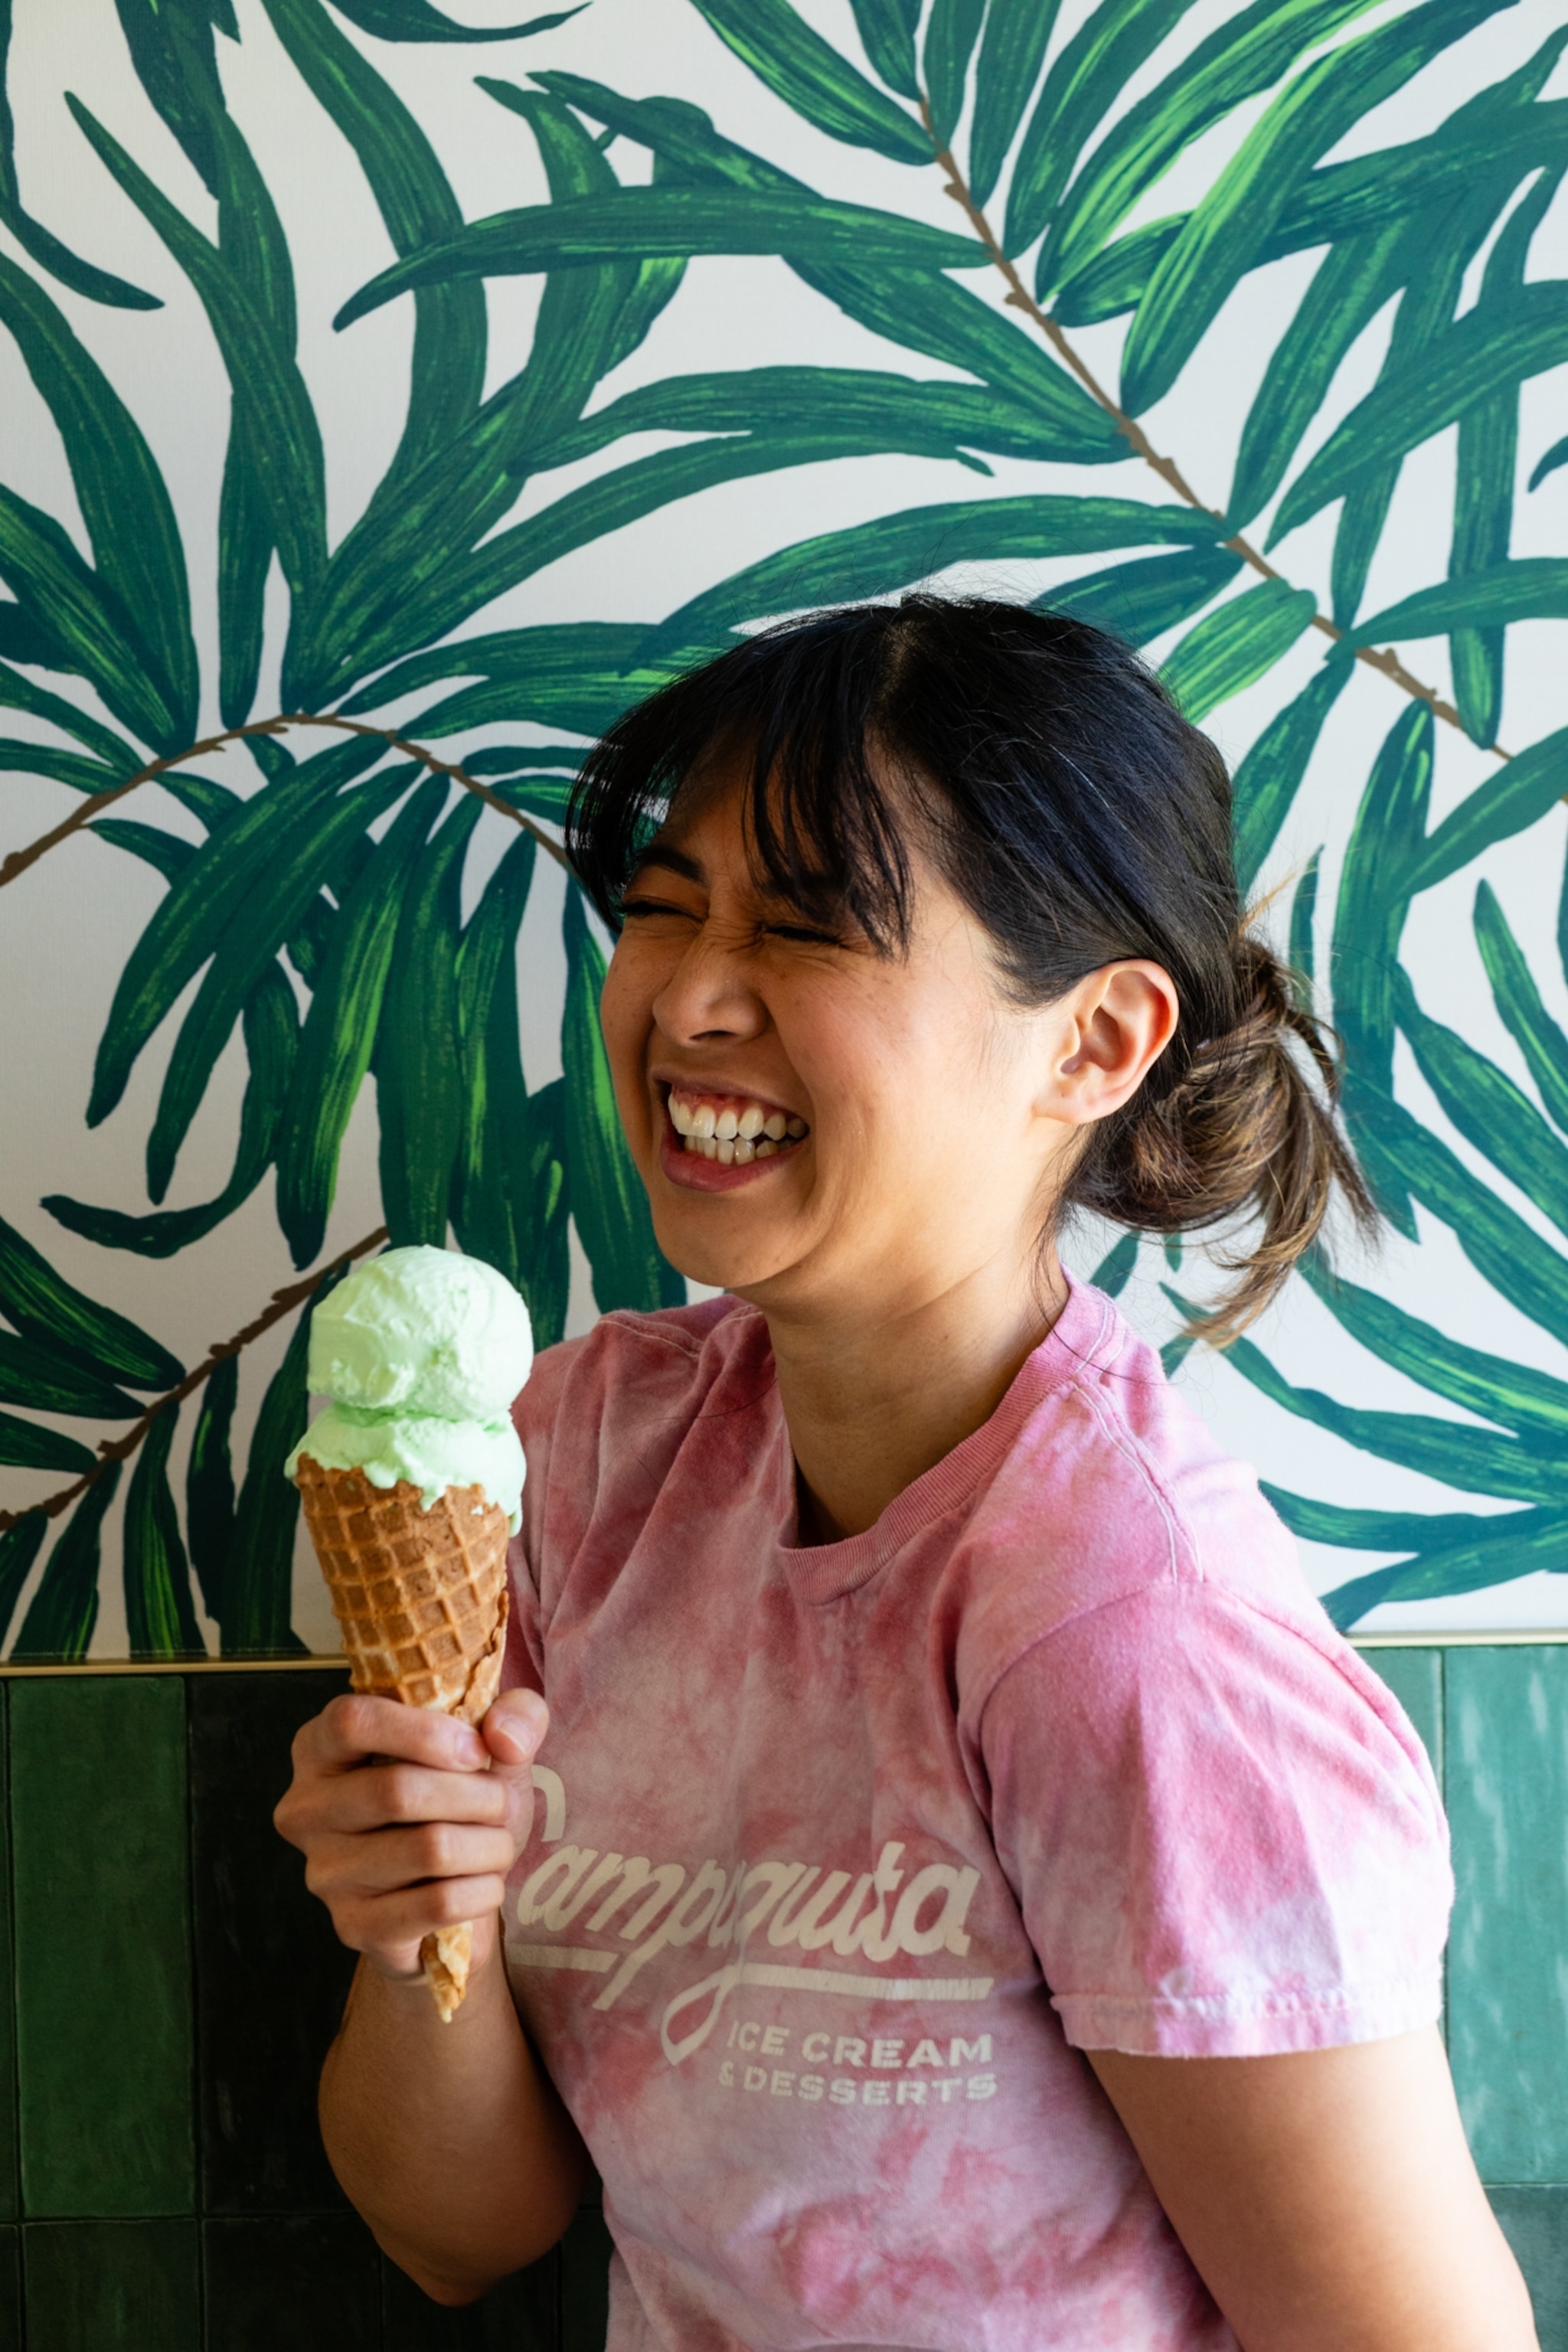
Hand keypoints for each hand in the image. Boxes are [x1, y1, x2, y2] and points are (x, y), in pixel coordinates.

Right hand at [274, 1686, 548, 1987]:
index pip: (353, 1721)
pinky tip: (485, 1884)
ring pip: (430, 1849)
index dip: (426, 1731)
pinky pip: (440, 1903)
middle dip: (478, 1795)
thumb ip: (515, 1714)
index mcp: (321, 1747)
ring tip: (497, 1844)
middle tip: (503, 1803)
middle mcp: (307, 1810)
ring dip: (489, 1845)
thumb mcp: (494, 1746)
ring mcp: (325, 1874)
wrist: (452, 1897)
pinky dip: (484, 1890)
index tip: (476, 1750)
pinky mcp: (355, 1927)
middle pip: (398, 1790)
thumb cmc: (459, 1805)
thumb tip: (505, 1737)